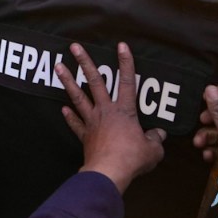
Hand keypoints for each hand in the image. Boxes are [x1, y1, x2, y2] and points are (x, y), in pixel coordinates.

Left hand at [56, 41, 165, 194]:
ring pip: (78, 96)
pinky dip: (70, 117)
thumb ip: (155, 139)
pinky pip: (76, 123)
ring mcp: (92, 122)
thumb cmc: (132, 159)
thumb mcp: (153, 150)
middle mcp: (106, 111)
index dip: (126, 62)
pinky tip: (63, 109)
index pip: (128, 81)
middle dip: (84, 62)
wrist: (109, 172)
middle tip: (74, 46)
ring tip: (58, 66)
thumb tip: (159, 134)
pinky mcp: (85, 136)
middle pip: (94, 81)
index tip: (121, 45)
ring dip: (68, 81)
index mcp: (125, 111)